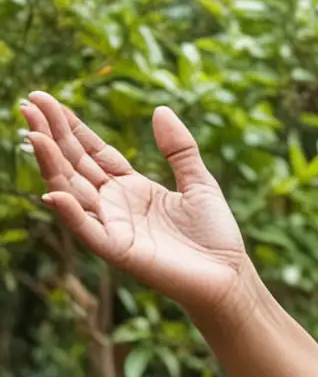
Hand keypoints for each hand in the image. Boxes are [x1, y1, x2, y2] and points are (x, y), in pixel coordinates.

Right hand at [21, 92, 251, 321]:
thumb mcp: (200, 182)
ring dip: (51, 165)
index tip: (46, 100)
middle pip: (75, 165)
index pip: (92, 152)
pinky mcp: (119, 251)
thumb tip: (161, 110)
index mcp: (131, 187)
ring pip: (72, 192)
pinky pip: (88, 230)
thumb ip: (180, 149)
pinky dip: (70, 213)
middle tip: (28, 104)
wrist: (230, 276)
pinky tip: (53, 192)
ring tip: (34, 134)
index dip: (70, 127)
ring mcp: (113, 227)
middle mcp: (115, 205)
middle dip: (52, 136)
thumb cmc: (214, 234)